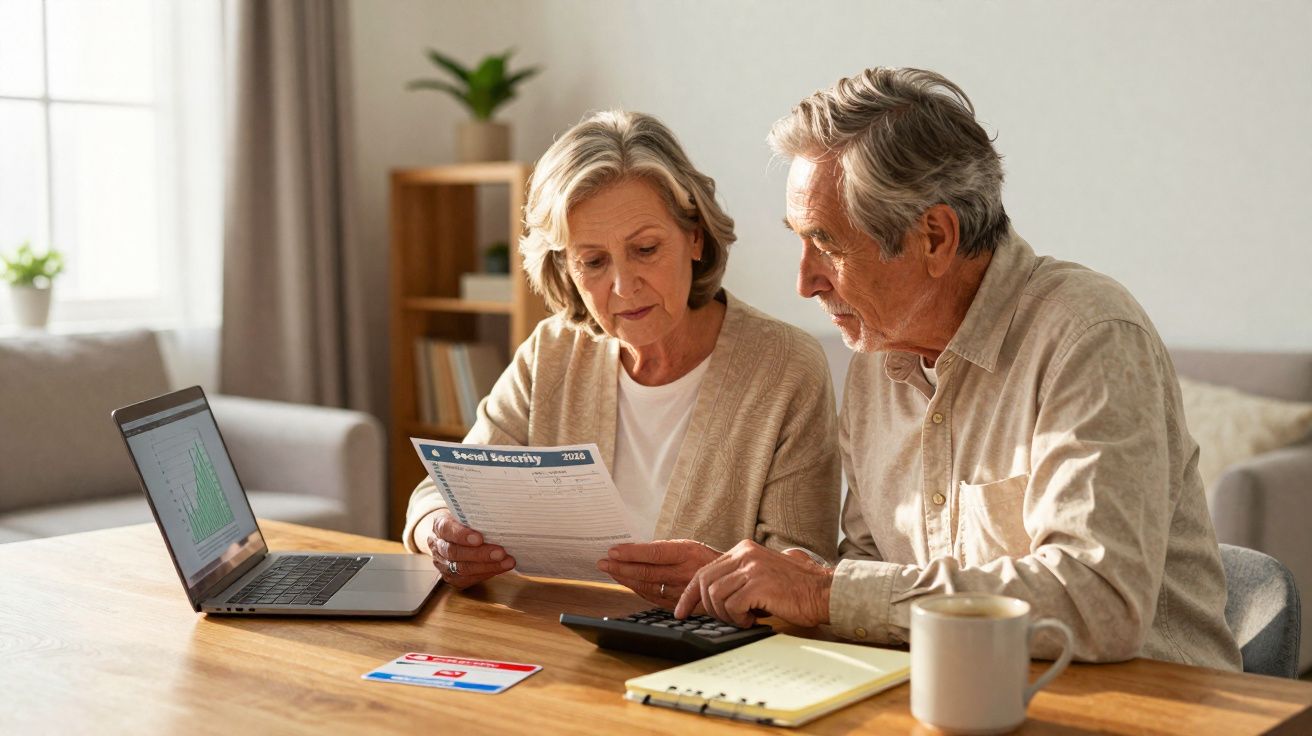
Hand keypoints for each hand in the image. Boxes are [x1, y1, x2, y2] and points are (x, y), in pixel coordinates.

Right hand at [425, 509, 514, 588]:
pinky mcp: (451, 577)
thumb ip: (478, 515)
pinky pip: (467, 579)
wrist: (455, 534)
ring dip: (487, 566)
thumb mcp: (468, 512)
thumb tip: (501, 516)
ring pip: (462, 569)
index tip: (479, 538)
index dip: (462, 534)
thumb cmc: (466, 520)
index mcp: (440, 525)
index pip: (447, 529)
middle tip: (501, 553)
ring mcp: (442, 563)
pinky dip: (486, 573)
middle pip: (455, 552)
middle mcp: (437, 545)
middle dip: (480, 554)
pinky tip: (500, 568)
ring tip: (506, 562)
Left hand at [596, 539, 720, 607]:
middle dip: (621, 567)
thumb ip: (664, 549)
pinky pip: (653, 598)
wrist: (729, 580)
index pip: (654, 553)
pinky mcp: (680, 604)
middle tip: (603, 563)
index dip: (632, 553)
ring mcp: (682, 590)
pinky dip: (637, 590)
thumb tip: (633, 550)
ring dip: (625, 579)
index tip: (613, 551)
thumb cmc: (704, 559)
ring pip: (647, 586)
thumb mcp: (689, 547)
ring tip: (610, 571)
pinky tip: (627, 583)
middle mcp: (684, 572)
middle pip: (647, 571)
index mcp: (687, 553)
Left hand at [674, 540, 833, 627]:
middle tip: (724, 620)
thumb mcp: (761, 575)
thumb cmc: (794, 589)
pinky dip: (738, 619)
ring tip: (744, 618)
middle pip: (705, 583)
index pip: (704, 571)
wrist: (822, 591)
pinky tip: (754, 618)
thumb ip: (737, 579)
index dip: (690, 594)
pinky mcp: (758, 584)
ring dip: (726, 615)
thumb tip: (710, 598)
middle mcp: (744, 554)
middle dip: (707, 608)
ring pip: (715, 596)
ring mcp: (751, 568)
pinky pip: (732, 606)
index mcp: (743, 549)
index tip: (682, 611)